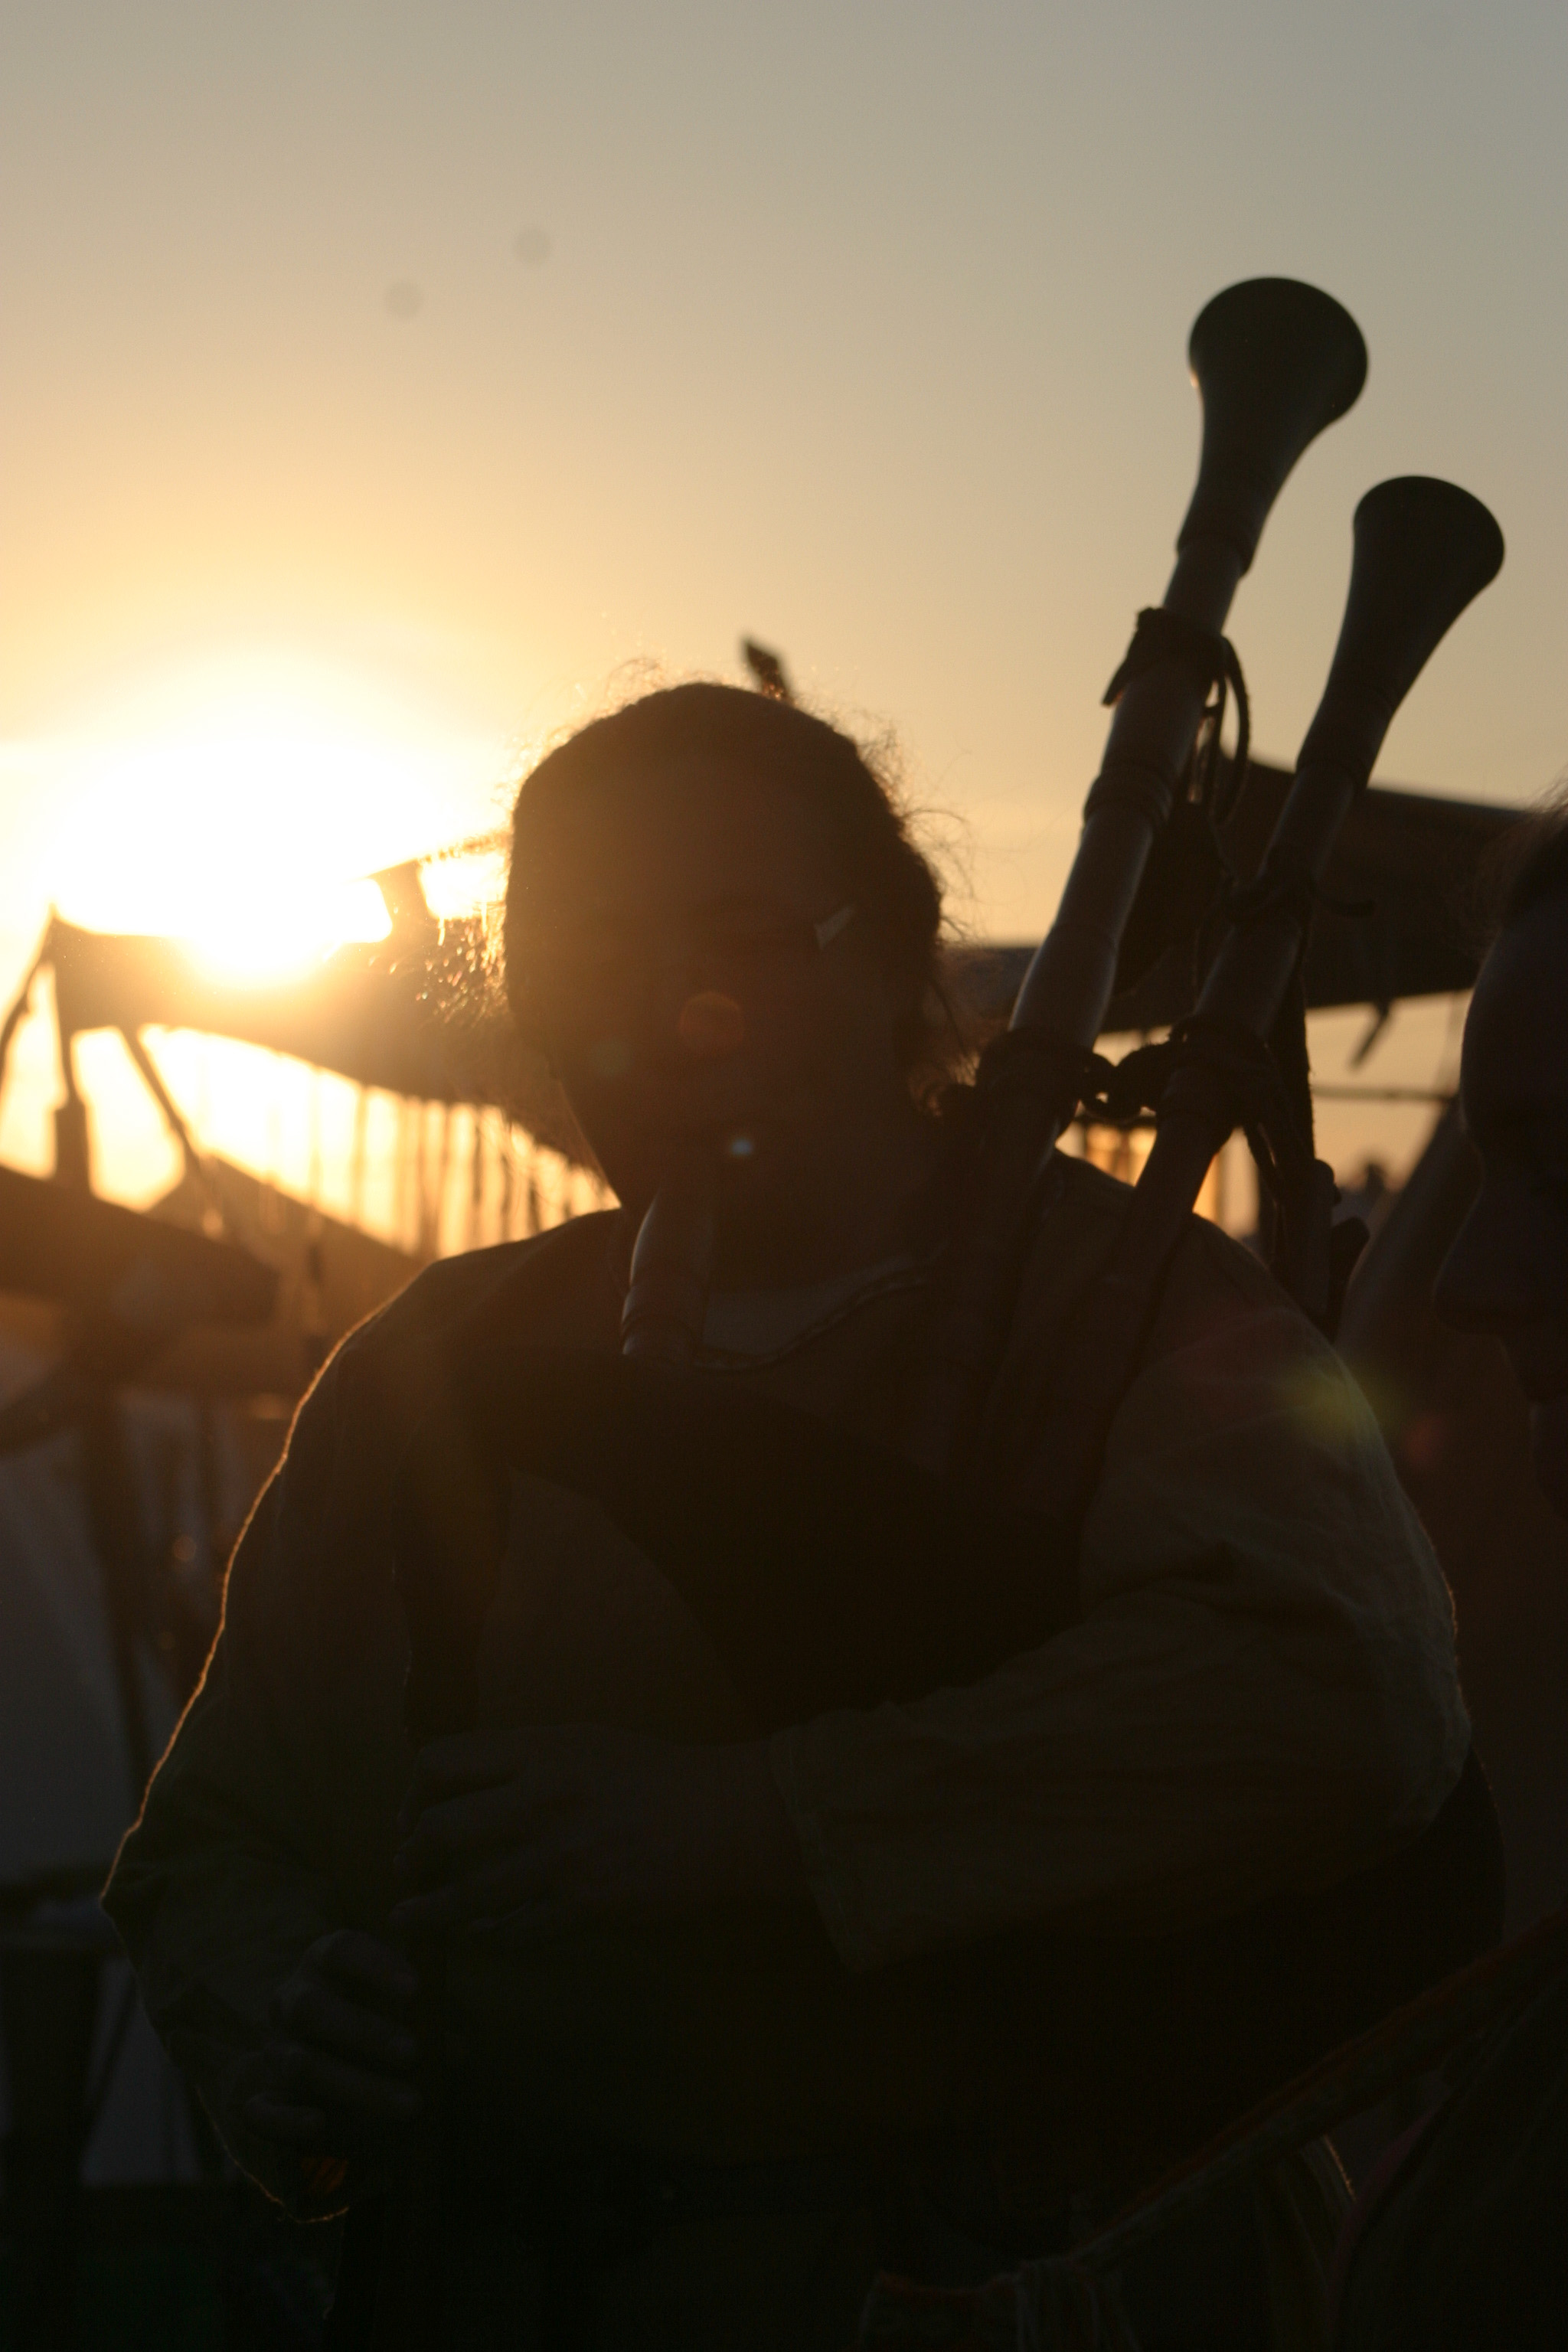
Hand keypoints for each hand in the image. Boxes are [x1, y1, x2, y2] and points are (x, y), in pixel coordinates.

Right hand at [237, 1930, 421, 2155]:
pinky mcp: (264, 2099)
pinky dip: (287, 2120)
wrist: (334, 2072)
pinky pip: (261, 2111)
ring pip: (300, 2064)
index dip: (376, 1965)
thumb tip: (460, 2050)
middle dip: (364, 2031)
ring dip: (355, 2085)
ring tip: (410, 2104)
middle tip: (414, 2052)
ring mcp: (274, 2051)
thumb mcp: (409, 2015)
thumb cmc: (381, 2023)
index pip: (341, 1949)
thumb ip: (432, 2023)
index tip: (417, 1988)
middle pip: (313, 2008)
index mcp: (324, 1963)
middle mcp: (292, 2001)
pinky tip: (318, 2124)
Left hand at [389, 1725, 805, 1944]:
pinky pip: (516, 1933)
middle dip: (410, 1857)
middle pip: (440, 1831)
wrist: (724, 1816)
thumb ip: (527, 1758)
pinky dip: (489, 1939)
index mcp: (540, 1750)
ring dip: (429, 1914)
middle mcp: (541, 1799)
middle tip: (405, 1869)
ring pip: (467, 1895)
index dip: (412, 1792)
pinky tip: (478, 1939)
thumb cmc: (656, 1773)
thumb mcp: (586, 1741)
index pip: (442, 1761)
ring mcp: (562, 1857)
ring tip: (409, 1920)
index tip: (412, 1814)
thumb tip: (466, 1782)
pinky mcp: (585, 1906)